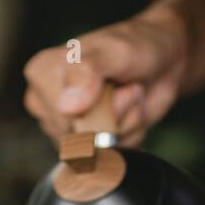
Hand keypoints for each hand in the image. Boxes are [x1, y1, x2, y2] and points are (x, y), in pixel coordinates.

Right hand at [23, 9, 187, 146]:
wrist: (162, 62)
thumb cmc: (135, 46)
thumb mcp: (114, 51)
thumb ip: (88, 71)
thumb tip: (67, 107)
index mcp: (42, 74)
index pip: (63, 116)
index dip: (96, 104)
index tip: (110, 78)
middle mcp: (48, 104)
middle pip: (80, 137)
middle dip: (113, 115)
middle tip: (124, 86)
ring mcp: (68, 127)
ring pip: (98, 150)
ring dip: (125, 124)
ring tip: (127, 95)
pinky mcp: (89, 145)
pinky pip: (111, 158)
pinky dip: (130, 136)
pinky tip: (130, 112)